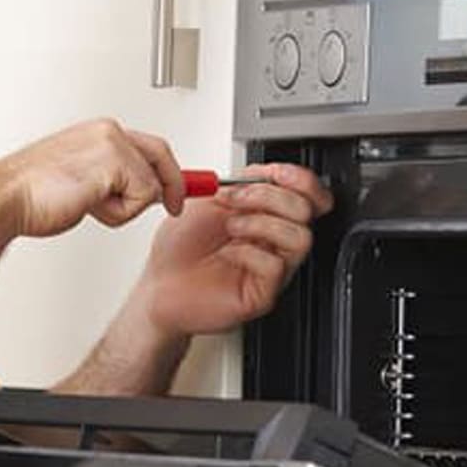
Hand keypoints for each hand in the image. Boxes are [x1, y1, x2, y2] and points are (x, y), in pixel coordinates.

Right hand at [0, 119, 186, 237]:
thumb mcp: (80, 180)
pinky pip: (141, 197)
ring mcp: (112, 144)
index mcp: (97, 132)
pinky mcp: (115, 162)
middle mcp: (106, 131)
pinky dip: (119, 213)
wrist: (7, 199)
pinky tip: (89, 206)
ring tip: (90, 206)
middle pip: (160, 154)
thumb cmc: (30, 194)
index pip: (146, 145)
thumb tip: (135, 194)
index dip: (166, 169)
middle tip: (174, 205)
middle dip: (171, 185)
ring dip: (125, 207)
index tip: (183, 185)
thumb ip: (108, 179)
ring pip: (150, 183)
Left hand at [135, 163, 332, 337]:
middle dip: (269, 196)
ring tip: (230, 227)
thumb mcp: (209, 200)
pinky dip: (249, 253)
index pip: (308, 195)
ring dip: (261, 223)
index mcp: (266, 216)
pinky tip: (228, 255)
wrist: (159, 283)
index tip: (273, 172)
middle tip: (234, 199)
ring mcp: (272, 269)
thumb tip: (267, 171)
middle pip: (306, 211)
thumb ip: (243, 183)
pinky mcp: (262, 294)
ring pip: (300, 238)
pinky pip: (275, 267)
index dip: (299, 179)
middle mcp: (274, 242)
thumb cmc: (179, 247)